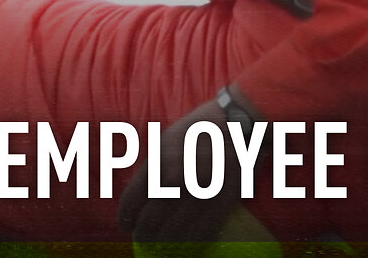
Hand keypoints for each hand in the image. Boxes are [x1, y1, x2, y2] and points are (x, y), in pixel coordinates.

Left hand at [118, 99, 245, 242]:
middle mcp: (176, 181)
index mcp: (158, 163)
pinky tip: (185, 246)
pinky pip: (201, 232)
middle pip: (149, 222)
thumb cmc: (202, 127)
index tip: (126, 225)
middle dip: (143, 235)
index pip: (132, 201)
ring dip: (164, 245)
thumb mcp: (168, 139)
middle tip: (143, 239)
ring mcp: (200, 193)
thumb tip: (140, 198)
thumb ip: (153, 168)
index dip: (126, 218)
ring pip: (174, 233)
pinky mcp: (222, 202)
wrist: (241, 122)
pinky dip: (190, 244)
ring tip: (161, 247)